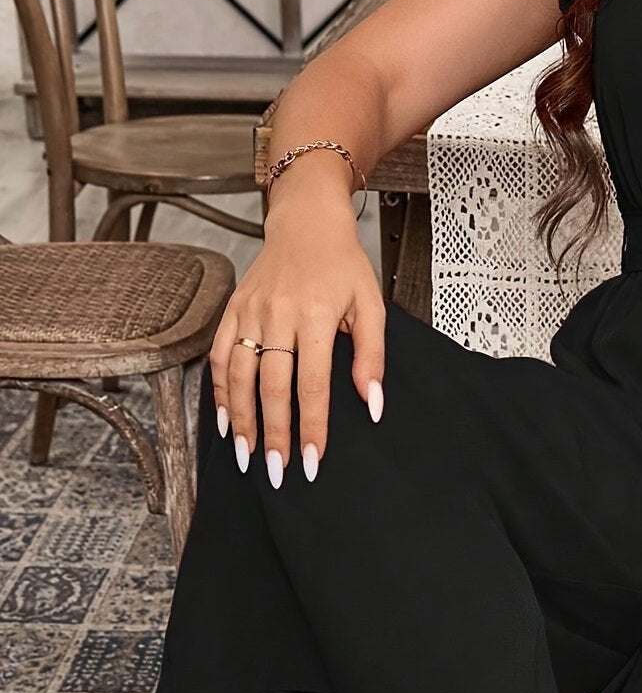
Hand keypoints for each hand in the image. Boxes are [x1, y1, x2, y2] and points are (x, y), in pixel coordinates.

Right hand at [210, 203, 385, 487]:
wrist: (307, 221)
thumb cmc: (344, 266)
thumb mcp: (371, 305)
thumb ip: (371, 356)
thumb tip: (371, 404)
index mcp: (314, 316)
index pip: (312, 385)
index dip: (310, 426)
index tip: (311, 460)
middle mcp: (277, 315)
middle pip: (271, 385)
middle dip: (273, 432)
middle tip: (277, 471)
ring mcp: (250, 311)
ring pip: (238, 374)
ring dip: (241, 419)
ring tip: (247, 455)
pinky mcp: (233, 308)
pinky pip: (219, 355)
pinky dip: (219, 390)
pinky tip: (226, 420)